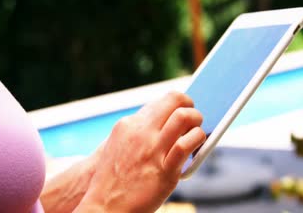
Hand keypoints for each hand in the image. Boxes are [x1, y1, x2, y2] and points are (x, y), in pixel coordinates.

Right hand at [75, 91, 205, 212]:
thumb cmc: (113, 178)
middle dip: (189, 104)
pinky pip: (186, 145)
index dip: (176, 105)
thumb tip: (165, 123)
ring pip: (183, 117)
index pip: (161, 102)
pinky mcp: (164, 170)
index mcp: (128, 125)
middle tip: (194, 116)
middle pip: (174, 100)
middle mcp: (140, 132)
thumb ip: (138, 132)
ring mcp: (152, 150)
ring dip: (197, 120)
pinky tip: (197, 144)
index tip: (182, 110)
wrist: (104, 205)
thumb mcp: (118, 145)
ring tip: (197, 129)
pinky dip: (198, 139)